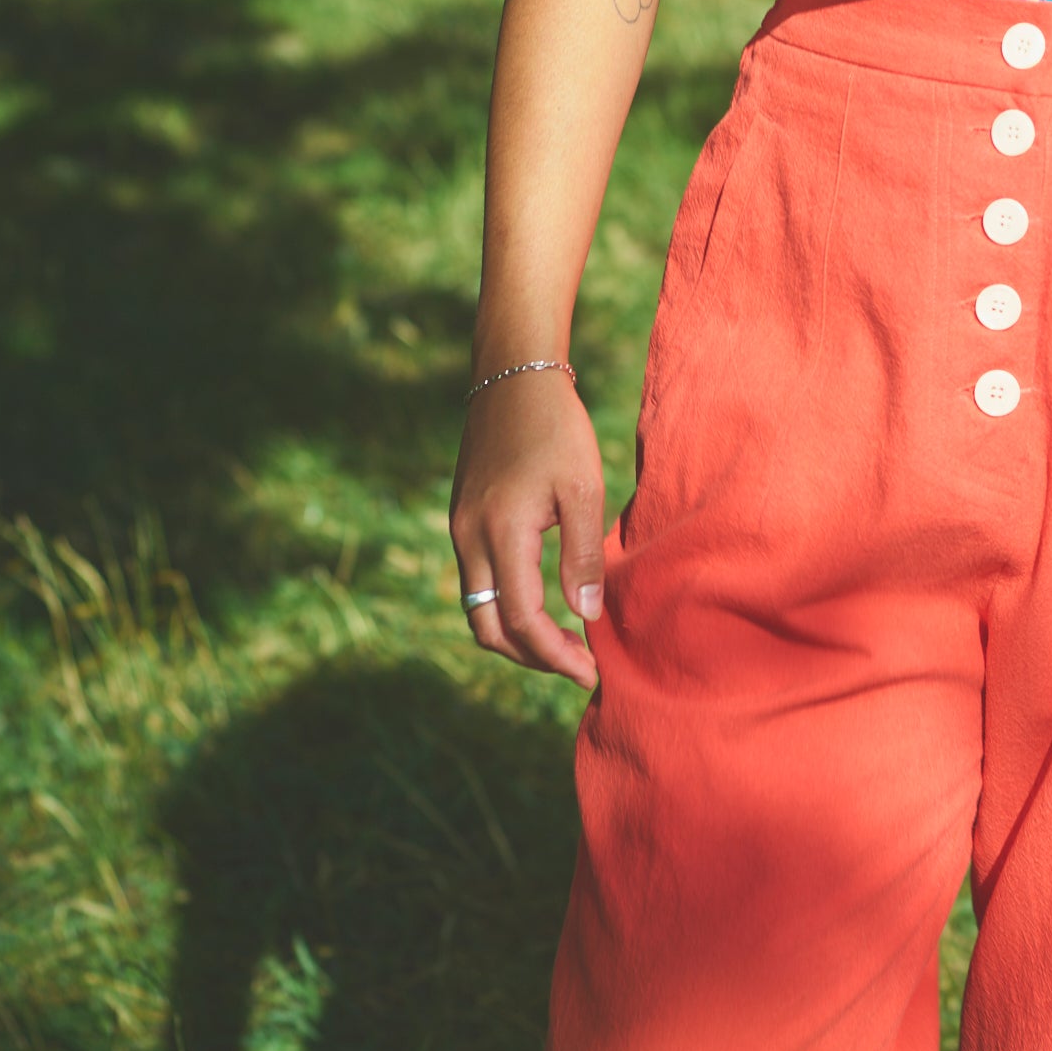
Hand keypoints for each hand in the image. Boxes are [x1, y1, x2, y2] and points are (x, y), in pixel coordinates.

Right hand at [449, 369, 605, 688]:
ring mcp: (459, 531)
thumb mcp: (583, 488)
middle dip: (533, 657)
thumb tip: (587, 616)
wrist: (513, 377)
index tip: (591, 673)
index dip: (556, 656)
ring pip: (477, 610)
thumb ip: (583, 556)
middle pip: (489, 628)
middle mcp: (468, 539)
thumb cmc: (557, 427)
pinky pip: (477, 584)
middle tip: (580, 664)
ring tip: (566, 642)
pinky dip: (506, 607)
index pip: (521, 620)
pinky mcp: (462, 522)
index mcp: (500, 533)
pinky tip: (544, 604)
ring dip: (517, 636)